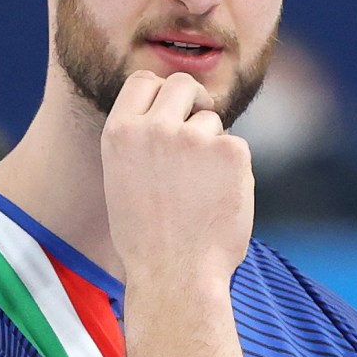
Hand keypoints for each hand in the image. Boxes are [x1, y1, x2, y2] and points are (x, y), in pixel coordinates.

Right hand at [100, 70, 252, 297]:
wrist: (175, 275)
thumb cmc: (147, 241)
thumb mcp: (123, 182)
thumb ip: (141, 145)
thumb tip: (168, 117)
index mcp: (120, 133)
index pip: (143, 81)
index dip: (161, 91)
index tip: (173, 106)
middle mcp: (154, 128)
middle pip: (182, 85)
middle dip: (195, 100)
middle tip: (201, 128)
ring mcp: (193, 137)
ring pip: (212, 122)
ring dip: (212, 148)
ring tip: (201, 193)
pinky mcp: (231, 151)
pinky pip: (236, 147)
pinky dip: (234, 171)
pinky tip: (219, 201)